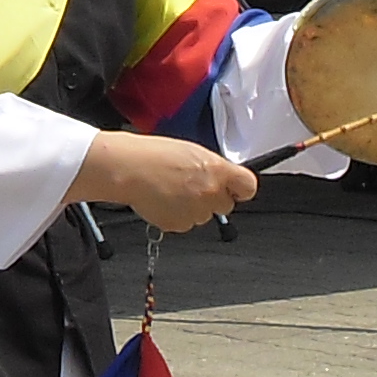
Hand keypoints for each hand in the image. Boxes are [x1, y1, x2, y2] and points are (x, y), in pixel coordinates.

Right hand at [71, 132, 257, 233]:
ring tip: (173, 190)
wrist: (128, 169)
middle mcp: (210, 193)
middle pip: (225, 205)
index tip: (235, 189)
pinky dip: (176, 215)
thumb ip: (214, 168)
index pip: (248, 187)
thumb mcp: (193, 151)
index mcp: (217, 170)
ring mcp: (195, 212)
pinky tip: (164, 199)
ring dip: (193, 207)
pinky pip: (184, 223)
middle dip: (213, 199)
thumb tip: (223, 178)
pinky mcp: (179, 224)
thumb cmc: (155, 154)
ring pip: (203, 216)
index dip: (240, 189)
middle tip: (193, 186)